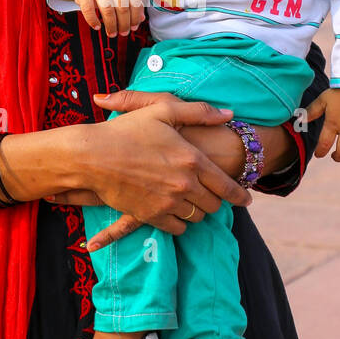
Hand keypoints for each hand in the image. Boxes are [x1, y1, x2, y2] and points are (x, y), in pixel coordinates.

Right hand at [43, 88, 251, 249]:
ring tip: (190, 201)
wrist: (93, 157)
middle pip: (213, 204)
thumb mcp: (163, 110)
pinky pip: (177, 228)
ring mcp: (168, 203)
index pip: (226, 185)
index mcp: (192, 159)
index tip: (246, 201)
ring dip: (197, 211)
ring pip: (197, 217)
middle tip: (210, 195)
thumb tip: (228, 114)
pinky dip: (180, 222)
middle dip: (215, 201)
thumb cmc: (127, 130)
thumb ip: (198, 112)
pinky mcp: (151, 216)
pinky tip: (175, 212)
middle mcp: (185, 184)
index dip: (239, 195)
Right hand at [62, 0, 144, 37]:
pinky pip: (88, 10)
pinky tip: (97, 26)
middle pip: (123, 7)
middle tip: (124, 32)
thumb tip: (141, 19)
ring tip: (112, 33)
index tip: (134, 27)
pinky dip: (93, 21)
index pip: (135, 1)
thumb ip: (133, 3)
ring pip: (107, 9)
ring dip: (111, 25)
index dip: (136, 17)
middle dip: (124, 24)